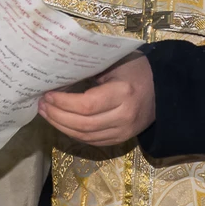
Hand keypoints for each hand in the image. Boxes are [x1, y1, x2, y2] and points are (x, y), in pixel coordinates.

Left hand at [38, 54, 154, 146]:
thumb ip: (90, 72)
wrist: (163, 91)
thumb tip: (59, 78)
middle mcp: (124, 117)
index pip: (87, 105)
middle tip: (41, 105)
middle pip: (83, 124)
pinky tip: (62, 123)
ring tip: (47, 114)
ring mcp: (124, 132)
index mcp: (123, 93)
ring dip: (62, 126)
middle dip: (57, 116)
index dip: (63, 103)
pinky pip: (92, 142)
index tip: (47, 95)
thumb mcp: (114, 63)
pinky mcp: (121, 140)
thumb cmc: (136, 70)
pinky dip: (74, 134)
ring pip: (85, 136)